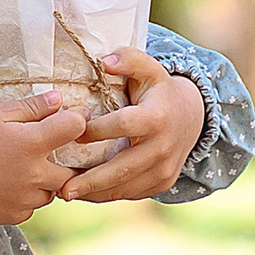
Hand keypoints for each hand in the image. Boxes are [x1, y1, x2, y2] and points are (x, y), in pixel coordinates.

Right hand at [0, 92, 90, 224]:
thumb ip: (31, 107)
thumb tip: (59, 99)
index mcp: (33, 144)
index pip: (75, 127)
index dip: (77, 119)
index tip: (71, 118)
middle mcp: (36, 174)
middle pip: (71, 169)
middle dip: (65, 160)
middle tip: (46, 152)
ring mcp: (26, 198)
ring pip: (52, 192)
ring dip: (46, 182)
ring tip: (24, 170)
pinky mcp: (14, 215)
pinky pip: (32, 208)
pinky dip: (27, 199)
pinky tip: (9, 187)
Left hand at [57, 48, 204, 203]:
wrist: (191, 117)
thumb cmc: (159, 91)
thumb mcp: (148, 69)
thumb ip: (128, 59)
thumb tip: (104, 61)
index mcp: (156, 118)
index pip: (122, 126)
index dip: (96, 130)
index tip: (72, 134)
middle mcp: (163, 147)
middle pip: (123, 168)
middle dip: (92, 180)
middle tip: (63, 190)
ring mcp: (164, 170)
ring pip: (126, 187)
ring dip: (95, 193)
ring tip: (67, 193)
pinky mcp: (162, 183)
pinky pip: (132, 193)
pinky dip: (108, 194)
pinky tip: (87, 192)